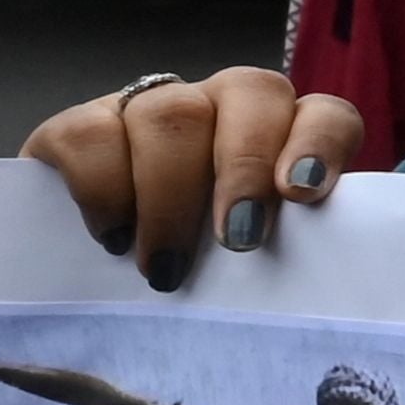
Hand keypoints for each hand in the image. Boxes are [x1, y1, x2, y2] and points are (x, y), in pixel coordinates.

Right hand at [26, 69, 358, 290]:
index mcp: (283, 134)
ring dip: (170, 193)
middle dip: (245, 169)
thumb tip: (319, 311)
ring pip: (171, 111)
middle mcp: (222, 105)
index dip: (320, 144)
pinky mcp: (79, 125)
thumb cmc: (198, 274)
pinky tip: (114, 236)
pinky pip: (90, 133)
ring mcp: (149, 107)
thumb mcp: (250, 268)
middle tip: (236, 242)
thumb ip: (285, 256)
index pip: (326, 114)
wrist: (91, 280)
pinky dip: (102, 188)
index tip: (303, 193)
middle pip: (250, 92)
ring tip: (165, 266)